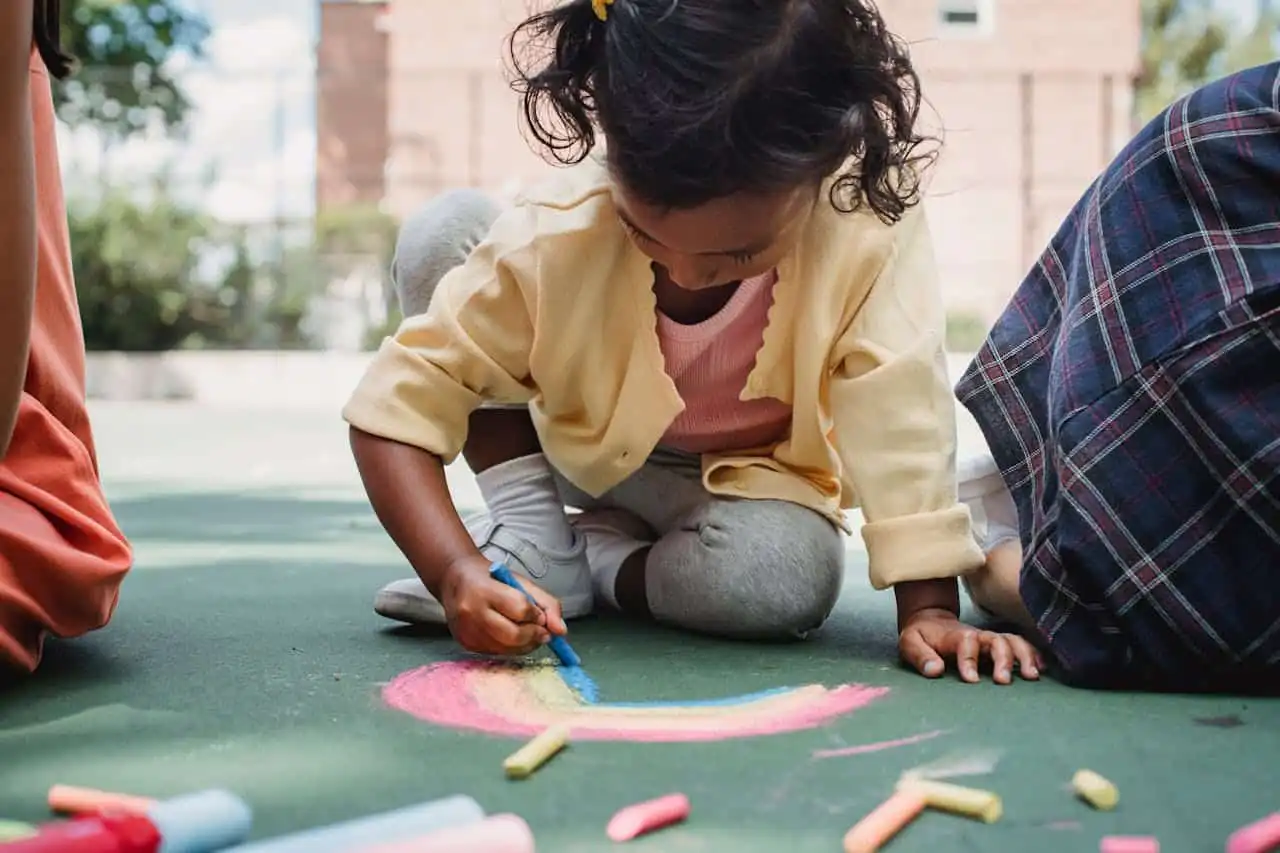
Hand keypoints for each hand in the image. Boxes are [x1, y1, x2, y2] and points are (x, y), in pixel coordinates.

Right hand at [437, 555, 567, 655]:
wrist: (455, 580)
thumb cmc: (491, 579)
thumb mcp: (521, 582)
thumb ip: (547, 604)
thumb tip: (561, 631)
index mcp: (484, 590)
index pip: (520, 608)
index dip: (537, 615)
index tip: (539, 614)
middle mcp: (471, 612)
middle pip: (514, 635)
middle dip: (534, 635)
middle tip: (542, 631)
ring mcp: (467, 630)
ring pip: (507, 648)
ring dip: (525, 644)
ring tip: (527, 631)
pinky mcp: (465, 643)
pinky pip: (497, 652)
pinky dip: (510, 647)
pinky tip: (509, 634)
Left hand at [898, 607, 1042, 684]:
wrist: (931, 620)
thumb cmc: (921, 636)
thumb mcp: (910, 643)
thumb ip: (920, 656)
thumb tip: (934, 671)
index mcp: (954, 636)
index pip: (966, 642)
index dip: (969, 659)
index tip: (970, 679)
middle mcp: (977, 636)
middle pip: (996, 640)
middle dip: (1003, 659)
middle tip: (1003, 681)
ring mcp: (989, 640)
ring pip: (1013, 641)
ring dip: (1024, 656)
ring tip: (1031, 676)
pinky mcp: (998, 645)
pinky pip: (1021, 645)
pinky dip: (1033, 654)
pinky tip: (1042, 668)